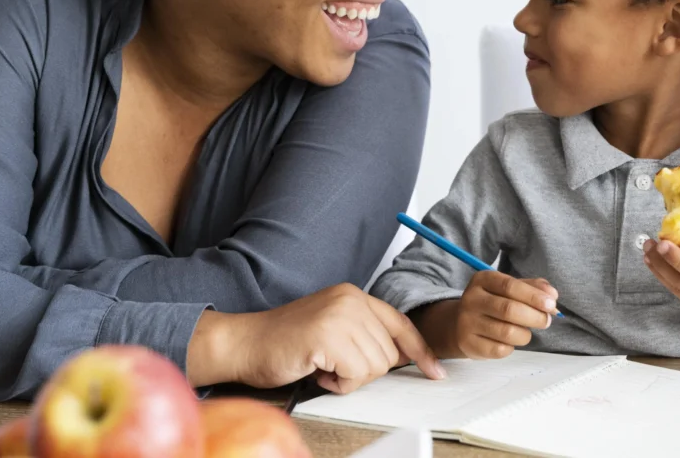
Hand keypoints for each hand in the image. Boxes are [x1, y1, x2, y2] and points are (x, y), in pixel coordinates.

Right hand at [201, 284, 445, 394]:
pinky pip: (355, 375)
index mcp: (353, 295)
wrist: (244, 343)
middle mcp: (351, 299)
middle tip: (332, 365)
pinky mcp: (328, 336)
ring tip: (322, 365)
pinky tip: (317, 370)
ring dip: (348, 378)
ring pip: (375, 366)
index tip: (435, 371)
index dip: (420, 351)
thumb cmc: (285, 342)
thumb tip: (402, 356)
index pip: (400, 323)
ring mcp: (340, 316)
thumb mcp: (333, 329)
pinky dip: (337, 383)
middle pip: (389, 353)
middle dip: (363, 370)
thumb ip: (364, 335)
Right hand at [453, 272, 558, 359]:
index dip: (534, 296)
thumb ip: (532, 288)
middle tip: (546, 321)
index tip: (551, 304)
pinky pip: (500, 350)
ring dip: (525, 334)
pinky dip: (512, 347)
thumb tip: (552, 295)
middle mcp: (471, 299)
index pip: (510, 286)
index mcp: (482, 280)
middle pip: (509, 309)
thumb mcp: (509, 288)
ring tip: (525, 331)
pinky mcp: (469, 344)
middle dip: (535, 317)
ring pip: (507, 332)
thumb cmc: (493, 303)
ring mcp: (467, 322)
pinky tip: (509, 341)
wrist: (460, 324)